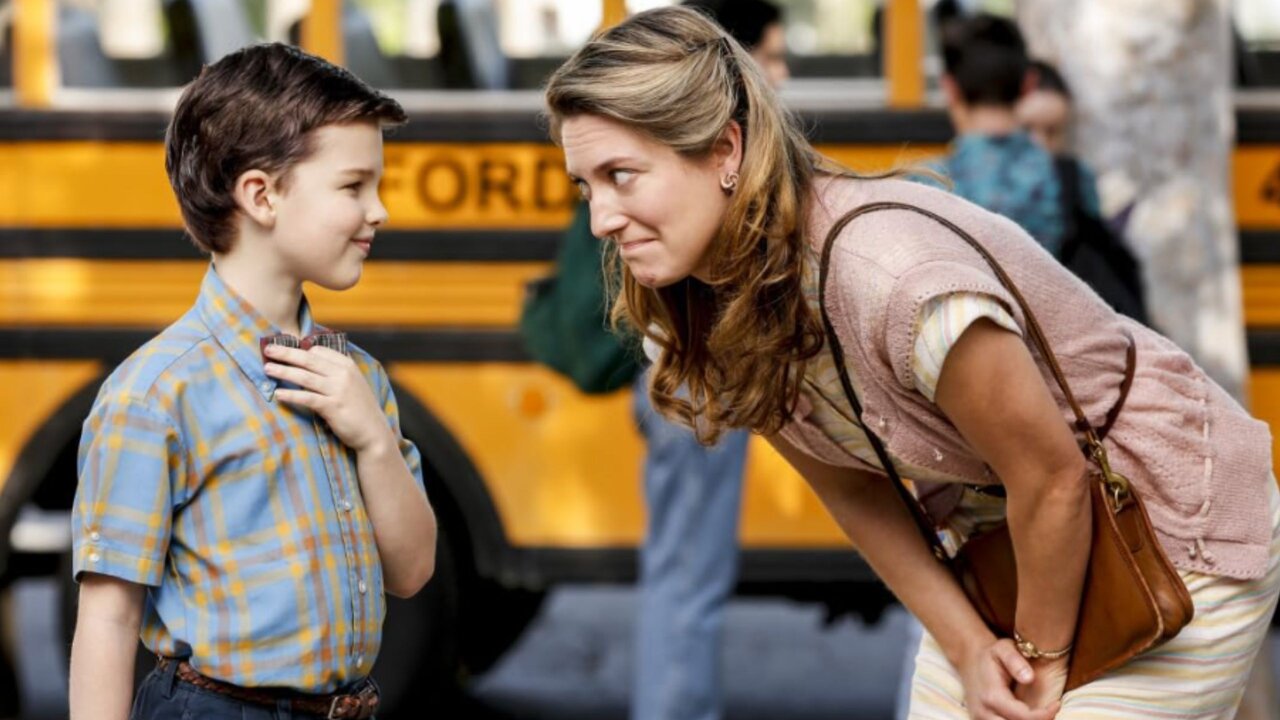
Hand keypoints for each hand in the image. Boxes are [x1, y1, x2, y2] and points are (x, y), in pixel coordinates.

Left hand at [263, 344, 393, 452]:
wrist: (374, 432)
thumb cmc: (359, 408)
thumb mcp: (352, 383)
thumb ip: (334, 372)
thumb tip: (308, 363)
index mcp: (347, 365)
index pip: (318, 350)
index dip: (299, 349)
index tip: (283, 349)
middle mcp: (343, 374)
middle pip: (308, 359)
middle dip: (286, 353)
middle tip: (268, 349)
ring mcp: (338, 390)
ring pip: (304, 376)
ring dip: (284, 371)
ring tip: (267, 369)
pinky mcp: (333, 407)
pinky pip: (307, 398)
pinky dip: (291, 395)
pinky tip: (278, 395)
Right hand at [959, 637, 1060, 719]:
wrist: (969, 661)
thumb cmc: (991, 655)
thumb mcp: (1003, 648)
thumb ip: (1015, 660)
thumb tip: (1029, 678)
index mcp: (992, 696)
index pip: (1025, 717)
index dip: (1045, 715)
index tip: (1057, 704)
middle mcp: (984, 712)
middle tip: (1050, 711)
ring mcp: (980, 719)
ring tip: (1040, 714)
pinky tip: (1027, 715)